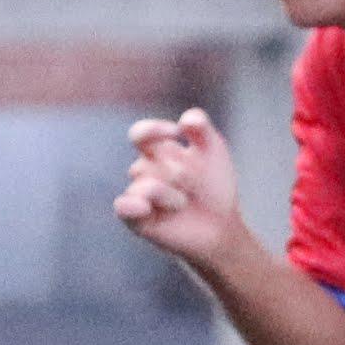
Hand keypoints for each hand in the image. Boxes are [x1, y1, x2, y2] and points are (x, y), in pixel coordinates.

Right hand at [113, 111, 248, 264]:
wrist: (221, 225)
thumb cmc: (214, 186)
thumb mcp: (214, 150)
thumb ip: (201, 128)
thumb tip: (185, 119)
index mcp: (156, 151)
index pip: (141, 133)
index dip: (154, 130)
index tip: (176, 132)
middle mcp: (143, 171)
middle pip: (149, 161)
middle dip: (180, 172)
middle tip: (195, 186)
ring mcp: (138, 195)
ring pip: (146, 185)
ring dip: (173, 195)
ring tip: (185, 205)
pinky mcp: (136, 220)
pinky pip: (123, 206)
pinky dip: (132, 205)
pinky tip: (145, 208)